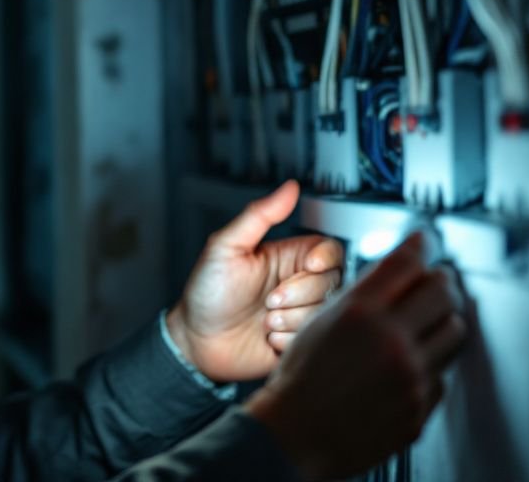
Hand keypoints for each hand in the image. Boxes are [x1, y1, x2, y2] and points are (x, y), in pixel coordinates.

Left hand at [166, 181, 343, 381]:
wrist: (197, 341)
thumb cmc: (207, 292)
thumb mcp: (226, 246)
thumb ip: (259, 215)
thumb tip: (288, 188)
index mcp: (287, 257)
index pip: (329, 250)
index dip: (323, 258)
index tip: (307, 265)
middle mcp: (298, 284)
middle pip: (331, 282)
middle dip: (298, 294)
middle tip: (269, 299)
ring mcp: (300, 313)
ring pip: (323, 312)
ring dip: (290, 319)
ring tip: (264, 318)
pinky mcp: (299, 340)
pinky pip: (312, 339)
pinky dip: (288, 340)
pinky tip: (268, 336)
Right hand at [244, 233, 468, 480]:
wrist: (297, 433)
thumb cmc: (300, 380)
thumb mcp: (320, 321)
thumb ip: (361, 296)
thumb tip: (395, 275)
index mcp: (360, 314)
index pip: (406, 263)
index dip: (419, 247)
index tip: (424, 244)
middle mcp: (391, 341)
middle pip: (442, 292)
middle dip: (441, 280)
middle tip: (437, 279)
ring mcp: (410, 377)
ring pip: (453, 331)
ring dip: (444, 320)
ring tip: (430, 320)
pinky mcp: (420, 406)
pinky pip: (442, 373)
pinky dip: (431, 364)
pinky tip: (412, 363)